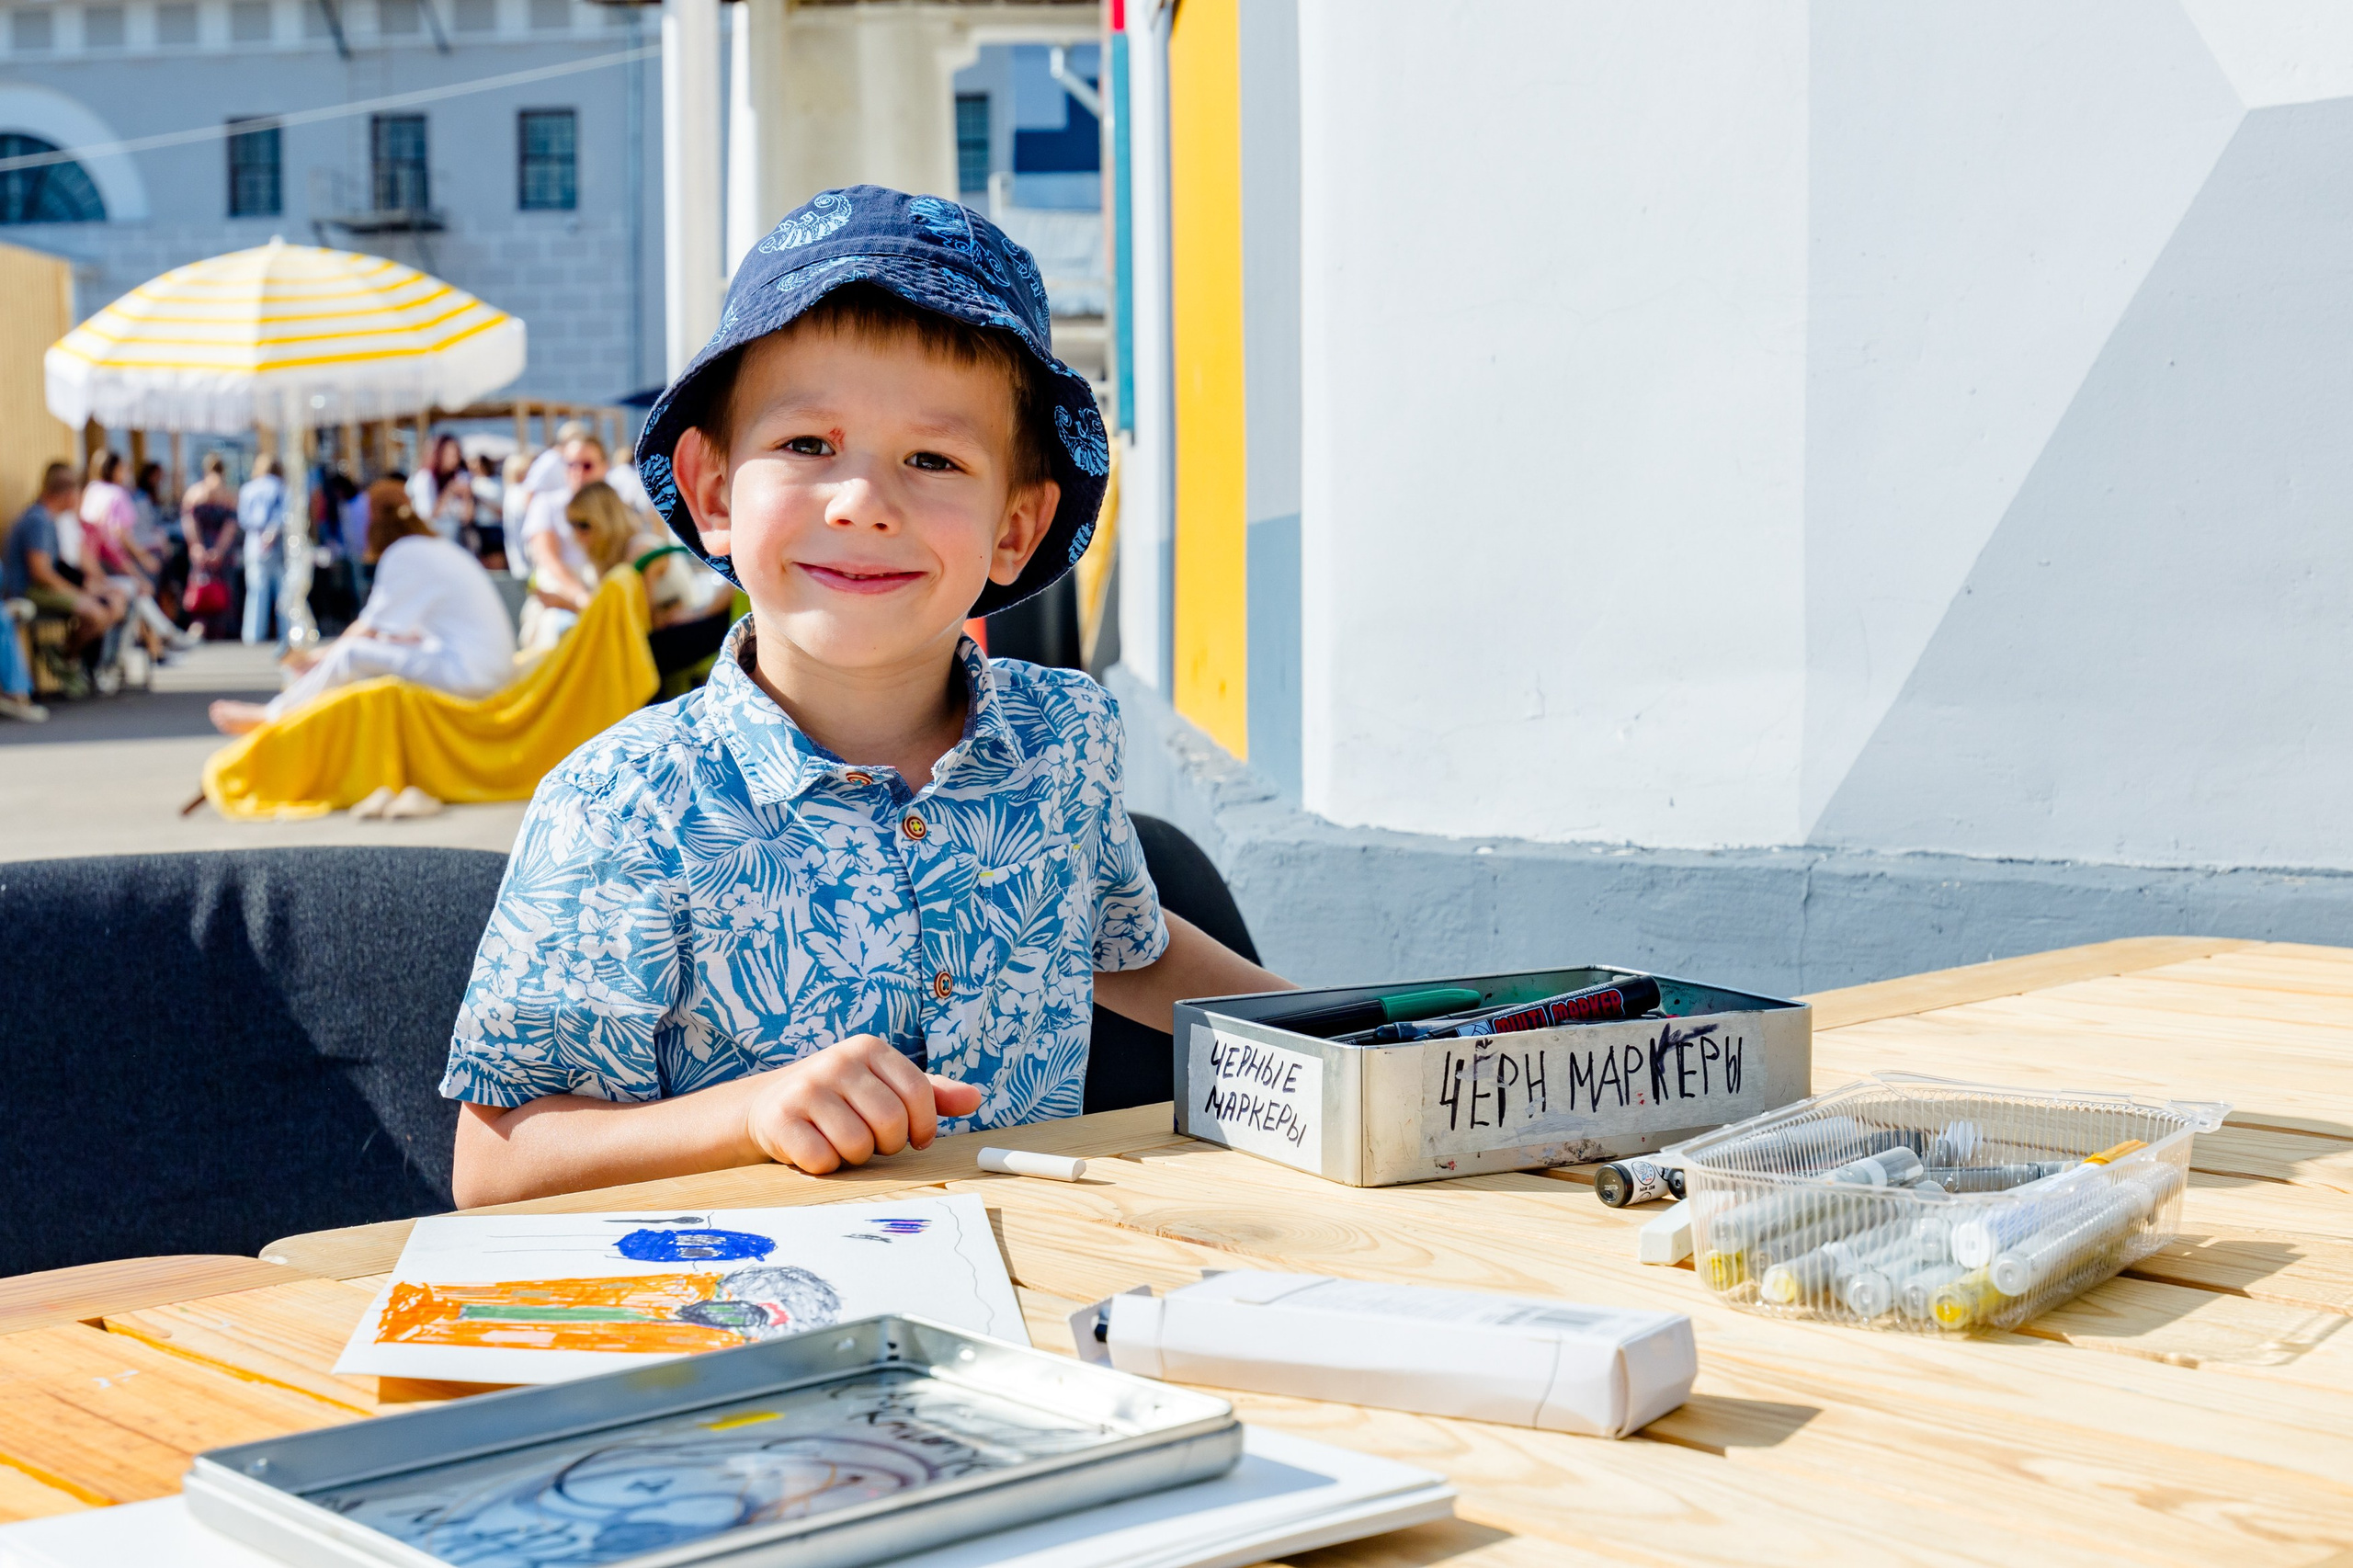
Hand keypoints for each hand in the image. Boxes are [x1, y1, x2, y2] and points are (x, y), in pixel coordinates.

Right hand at [742, 1035, 982, 1172]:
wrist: (770, 1104)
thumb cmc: (841, 1099)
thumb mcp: (885, 1087)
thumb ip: (931, 1093)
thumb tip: (975, 1099)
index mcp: (870, 1048)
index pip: (919, 1095)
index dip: (922, 1127)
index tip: (913, 1139)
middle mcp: (838, 1061)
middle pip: (890, 1122)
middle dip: (887, 1145)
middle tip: (871, 1142)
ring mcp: (807, 1087)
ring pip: (857, 1144)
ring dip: (855, 1157)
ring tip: (842, 1143)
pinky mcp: (781, 1117)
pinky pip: (822, 1159)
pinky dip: (825, 1166)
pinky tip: (816, 1150)